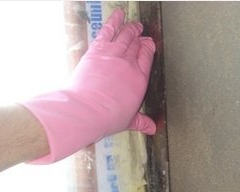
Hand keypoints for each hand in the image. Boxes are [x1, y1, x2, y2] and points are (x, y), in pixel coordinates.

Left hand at [70, 9, 155, 135]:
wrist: (87, 110)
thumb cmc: (107, 117)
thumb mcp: (128, 121)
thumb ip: (141, 122)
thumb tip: (152, 128)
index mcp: (139, 80)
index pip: (147, 57)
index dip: (149, 48)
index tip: (149, 44)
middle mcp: (129, 64)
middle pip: (137, 44)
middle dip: (139, 37)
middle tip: (141, 32)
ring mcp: (114, 54)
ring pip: (125, 35)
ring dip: (130, 28)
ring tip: (134, 24)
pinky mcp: (98, 49)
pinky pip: (109, 30)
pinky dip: (114, 21)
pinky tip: (118, 14)